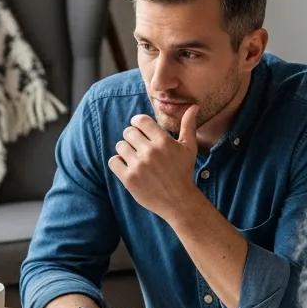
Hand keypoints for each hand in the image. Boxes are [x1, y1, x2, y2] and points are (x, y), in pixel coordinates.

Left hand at [108, 107, 200, 221]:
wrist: (179, 201)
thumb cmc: (184, 172)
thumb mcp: (189, 148)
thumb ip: (188, 125)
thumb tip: (193, 106)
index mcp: (163, 141)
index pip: (140, 120)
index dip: (137, 123)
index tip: (139, 129)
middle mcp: (150, 152)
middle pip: (128, 132)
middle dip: (132, 137)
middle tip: (138, 146)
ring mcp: (138, 166)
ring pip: (119, 146)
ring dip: (125, 150)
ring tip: (134, 158)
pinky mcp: (129, 179)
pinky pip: (113, 161)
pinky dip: (118, 163)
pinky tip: (127, 167)